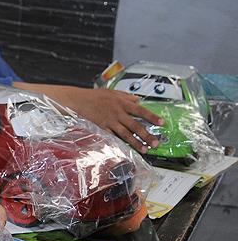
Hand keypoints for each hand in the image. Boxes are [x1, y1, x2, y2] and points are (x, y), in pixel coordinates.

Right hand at [17, 83, 162, 153]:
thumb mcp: (112, 92)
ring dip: (137, 142)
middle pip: (136, 125)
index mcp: (122, 102)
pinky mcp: (102, 128)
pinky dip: (121, 143)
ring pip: (126, 134)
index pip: (141, 110)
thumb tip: (138, 100)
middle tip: (157, 142)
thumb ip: (126, 96)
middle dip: (147, 134)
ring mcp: (110, 121)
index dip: (152, 117)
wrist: (77, 101)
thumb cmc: (94, 96)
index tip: (162, 123)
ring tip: (145, 148)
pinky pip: (113, 137)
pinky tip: (127, 149)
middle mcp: (118, 112)